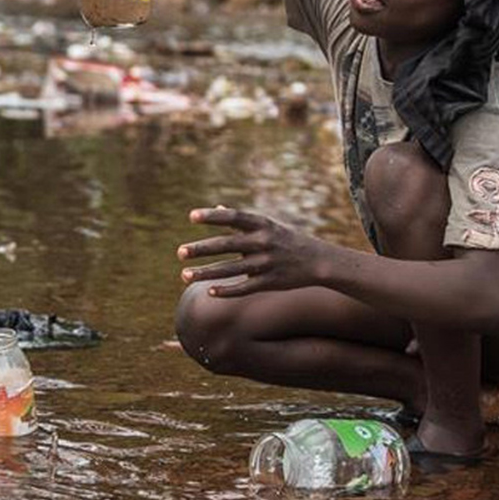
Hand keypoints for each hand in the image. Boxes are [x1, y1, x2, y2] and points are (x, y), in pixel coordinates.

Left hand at [177, 205, 323, 296]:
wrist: (319, 261)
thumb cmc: (286, 240)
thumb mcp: (267, 225)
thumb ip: (240, 221)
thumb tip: (216, 208)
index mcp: (262, 225)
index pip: (233, 217)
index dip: (213, 217)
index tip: (191, 216)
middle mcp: (264, 242)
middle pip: (228, 244)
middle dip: (202, 249)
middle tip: (179, 252)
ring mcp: (268, 263)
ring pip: (232, 269)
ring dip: (207, 273)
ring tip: (184, 275)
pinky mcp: (271, 282)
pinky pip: (245, 287)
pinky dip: (228, 290)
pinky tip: (209, 291)